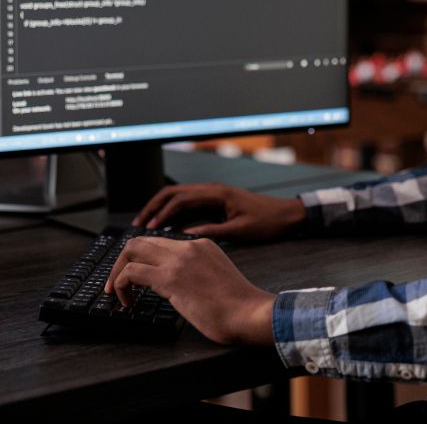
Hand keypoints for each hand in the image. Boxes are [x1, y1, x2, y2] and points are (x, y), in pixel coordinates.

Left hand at [104, 236, 275, 345]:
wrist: (250, 313)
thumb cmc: (239, 306)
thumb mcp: (217, 278)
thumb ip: (198, 274)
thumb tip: (177, 288)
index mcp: (202, 245)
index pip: (160, 242)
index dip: (142, 259)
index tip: (135, 277)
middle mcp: (188, 247)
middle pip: (141, 241)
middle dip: (122, 261)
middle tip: (117, 283)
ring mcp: (179, 260)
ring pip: (131, 250)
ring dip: (117, 273)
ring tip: (118, 293)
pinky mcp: (170, 278)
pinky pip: (131, 273)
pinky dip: (121, 286)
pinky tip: (128, 302)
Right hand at [132, 183, 306, 240]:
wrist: (287, 215)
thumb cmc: (268, 221)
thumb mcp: (240, 230)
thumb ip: (213, 232)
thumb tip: (186, 236)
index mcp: (217, 194)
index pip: (180, 199)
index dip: (161, 212)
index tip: (148, 227)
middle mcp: (212, 189)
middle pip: (174, 193)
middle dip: (154, 207)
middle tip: (139, 224)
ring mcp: (214, 193)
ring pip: (179, 196)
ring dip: (162, 208)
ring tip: (147, 225)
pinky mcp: (216, 201)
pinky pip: (189, 203)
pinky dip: (174, 211)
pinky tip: (168, 225)